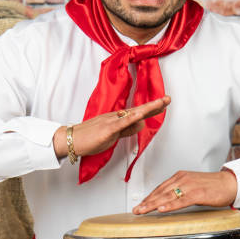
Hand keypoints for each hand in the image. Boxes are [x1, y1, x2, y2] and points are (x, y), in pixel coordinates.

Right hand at [53, 96, 170, 158]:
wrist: (71, 139)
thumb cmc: (89, 138)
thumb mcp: (112, 135)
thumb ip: (127, 130)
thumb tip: (141, 124)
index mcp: (117, 118)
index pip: (138, 112)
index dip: (152, 108)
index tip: (164, 103)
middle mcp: (116, 117)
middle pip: (139, 110)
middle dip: (154, 105)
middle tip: (168, 99)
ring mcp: (112, 122)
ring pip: (133, 114)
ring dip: (148, 108)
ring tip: (161, 103)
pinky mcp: (107, 129)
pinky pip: (121, 123)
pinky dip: (131, 119)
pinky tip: (141, 115)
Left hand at [132, 170, 237, 214]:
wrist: (230, 183)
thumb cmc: (213, 186)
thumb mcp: (192, 186)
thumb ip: (180, 192)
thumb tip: (168, 201)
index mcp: (180, 177)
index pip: (160, 188)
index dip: (149, 197)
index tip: (140, 204)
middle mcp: (182, 179)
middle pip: (161, 192)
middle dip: (147, 202)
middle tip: (136, 210)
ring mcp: (189, 186)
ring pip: (167, 196)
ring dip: (153, 204)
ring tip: (143, 210)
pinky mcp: (198, 193)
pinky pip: (181, 200)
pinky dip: (170, 205)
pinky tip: (162, 209)